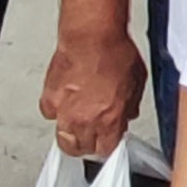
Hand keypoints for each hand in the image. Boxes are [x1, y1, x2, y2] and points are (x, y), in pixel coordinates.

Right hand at [41, 19, 147, 158]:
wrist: (91, 37)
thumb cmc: (114, 53)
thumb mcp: (136, 82)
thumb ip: (130, 105)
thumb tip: (127, 114)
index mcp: (110, 120)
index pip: (106, 149)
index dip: (107, 145)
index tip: (107, 140)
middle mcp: (86, 121)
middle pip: (82, 149)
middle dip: (88, 145)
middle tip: (91, 137)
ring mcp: (65, 112)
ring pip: (63, 139)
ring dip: (70, 136)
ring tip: (76, 129)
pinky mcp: (49, 98)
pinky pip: (50, 114)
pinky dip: (56, 112)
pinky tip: (63, 105)